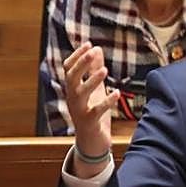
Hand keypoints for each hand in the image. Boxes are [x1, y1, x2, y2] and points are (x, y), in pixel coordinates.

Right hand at [62, 40, 118, 175]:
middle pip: (71, 78)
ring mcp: (79, 110)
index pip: (68, 69)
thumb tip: (97, 49)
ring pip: (80, 93)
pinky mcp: (89, 122)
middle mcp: (72, 98)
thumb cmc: (92, 113)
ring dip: (91, 81)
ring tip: (105, 71)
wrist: (91, 142)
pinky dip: (106, 101)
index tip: (89, 44)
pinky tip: (117, 92)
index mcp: (73, 89)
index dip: (77, 56)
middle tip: (92, 52)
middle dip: (80, 64)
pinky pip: (96, 111)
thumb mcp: (95, 89)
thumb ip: (94, 70)